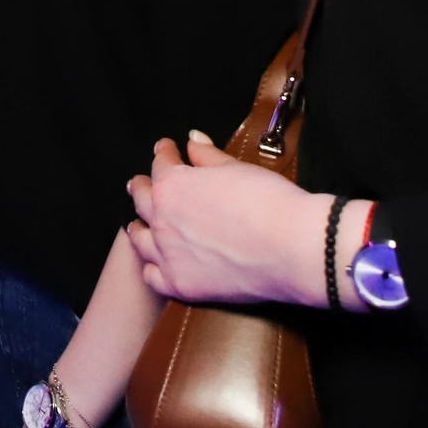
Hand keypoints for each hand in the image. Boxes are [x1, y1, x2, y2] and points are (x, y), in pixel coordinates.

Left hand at [127, 133, 324, 308]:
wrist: (290, 247)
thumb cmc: (269, 201)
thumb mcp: (237, 168)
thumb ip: (208, 156)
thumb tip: (193, 141)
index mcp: (173, 185)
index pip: (160, 163)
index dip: (164, 153)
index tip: (166, 149)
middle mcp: (162, 220)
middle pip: (142, 200)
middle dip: (142, 187)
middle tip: (141, 184)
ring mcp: (168, 255)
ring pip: (139, 239)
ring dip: (138, 227)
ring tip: (137, 223)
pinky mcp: (181, 286)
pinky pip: (152, 276)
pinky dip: (150, 267)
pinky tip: (153, 263)